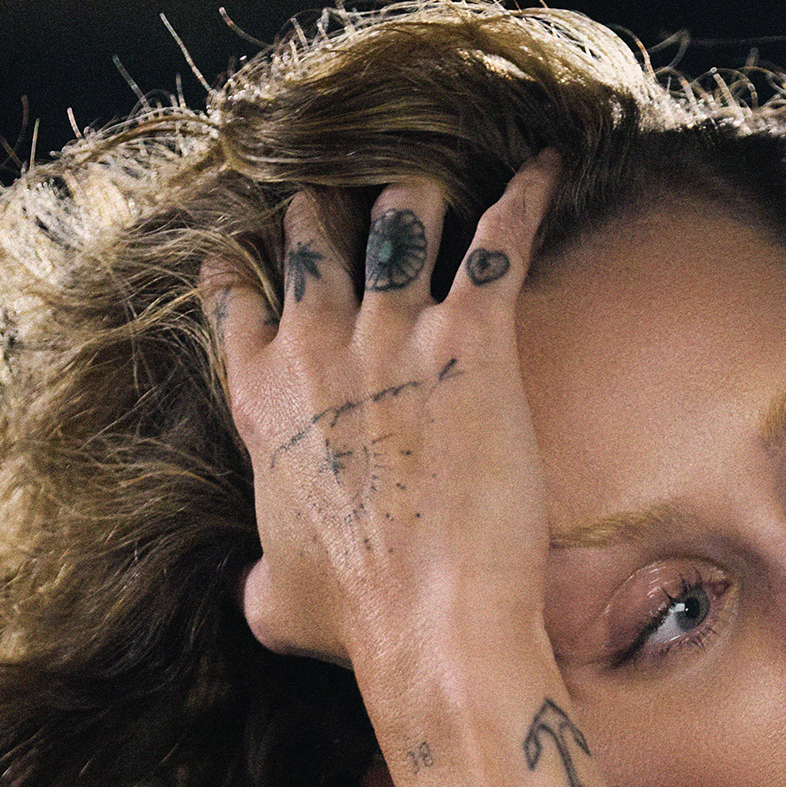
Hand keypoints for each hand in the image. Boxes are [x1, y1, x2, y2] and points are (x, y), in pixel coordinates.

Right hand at [203, 157, 559, 733]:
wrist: (432, 619)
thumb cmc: (356, 619)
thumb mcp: (276, 603)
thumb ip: (258, 578)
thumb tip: (254, 590)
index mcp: (262, 402)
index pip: (238, 305)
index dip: (245, 274)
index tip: (248, 255)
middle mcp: (319, 348)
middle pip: (315, 241)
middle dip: (326, 214)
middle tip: (342, 198)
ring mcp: (394, 334)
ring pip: (400, 218)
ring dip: (415, 197)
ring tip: (430, 182)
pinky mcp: (471, 339)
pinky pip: (500, 241)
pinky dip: (524, 199)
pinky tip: (547, 167)